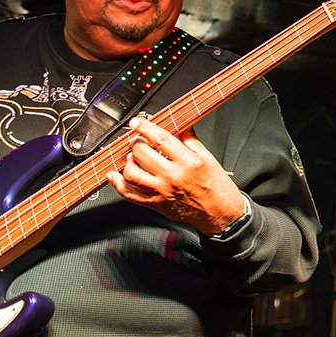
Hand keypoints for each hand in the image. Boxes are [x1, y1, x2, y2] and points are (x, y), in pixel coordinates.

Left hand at [106, 117, 245, 234]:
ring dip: (128, 162)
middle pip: (142, 153)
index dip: (145, 127)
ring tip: (134, 158)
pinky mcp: (156, 203)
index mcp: (188, 162)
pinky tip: (115, 175)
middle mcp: (173, 176)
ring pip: (131, 173)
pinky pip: (129, 194)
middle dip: (136, 143)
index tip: (137, 123)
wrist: (219, 213)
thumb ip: (190, 140)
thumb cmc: (216, 187)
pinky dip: (118, 183)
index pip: (161, 139)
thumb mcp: (208, 158)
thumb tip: (181, 124)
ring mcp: (162, 191)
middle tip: (139, 141)